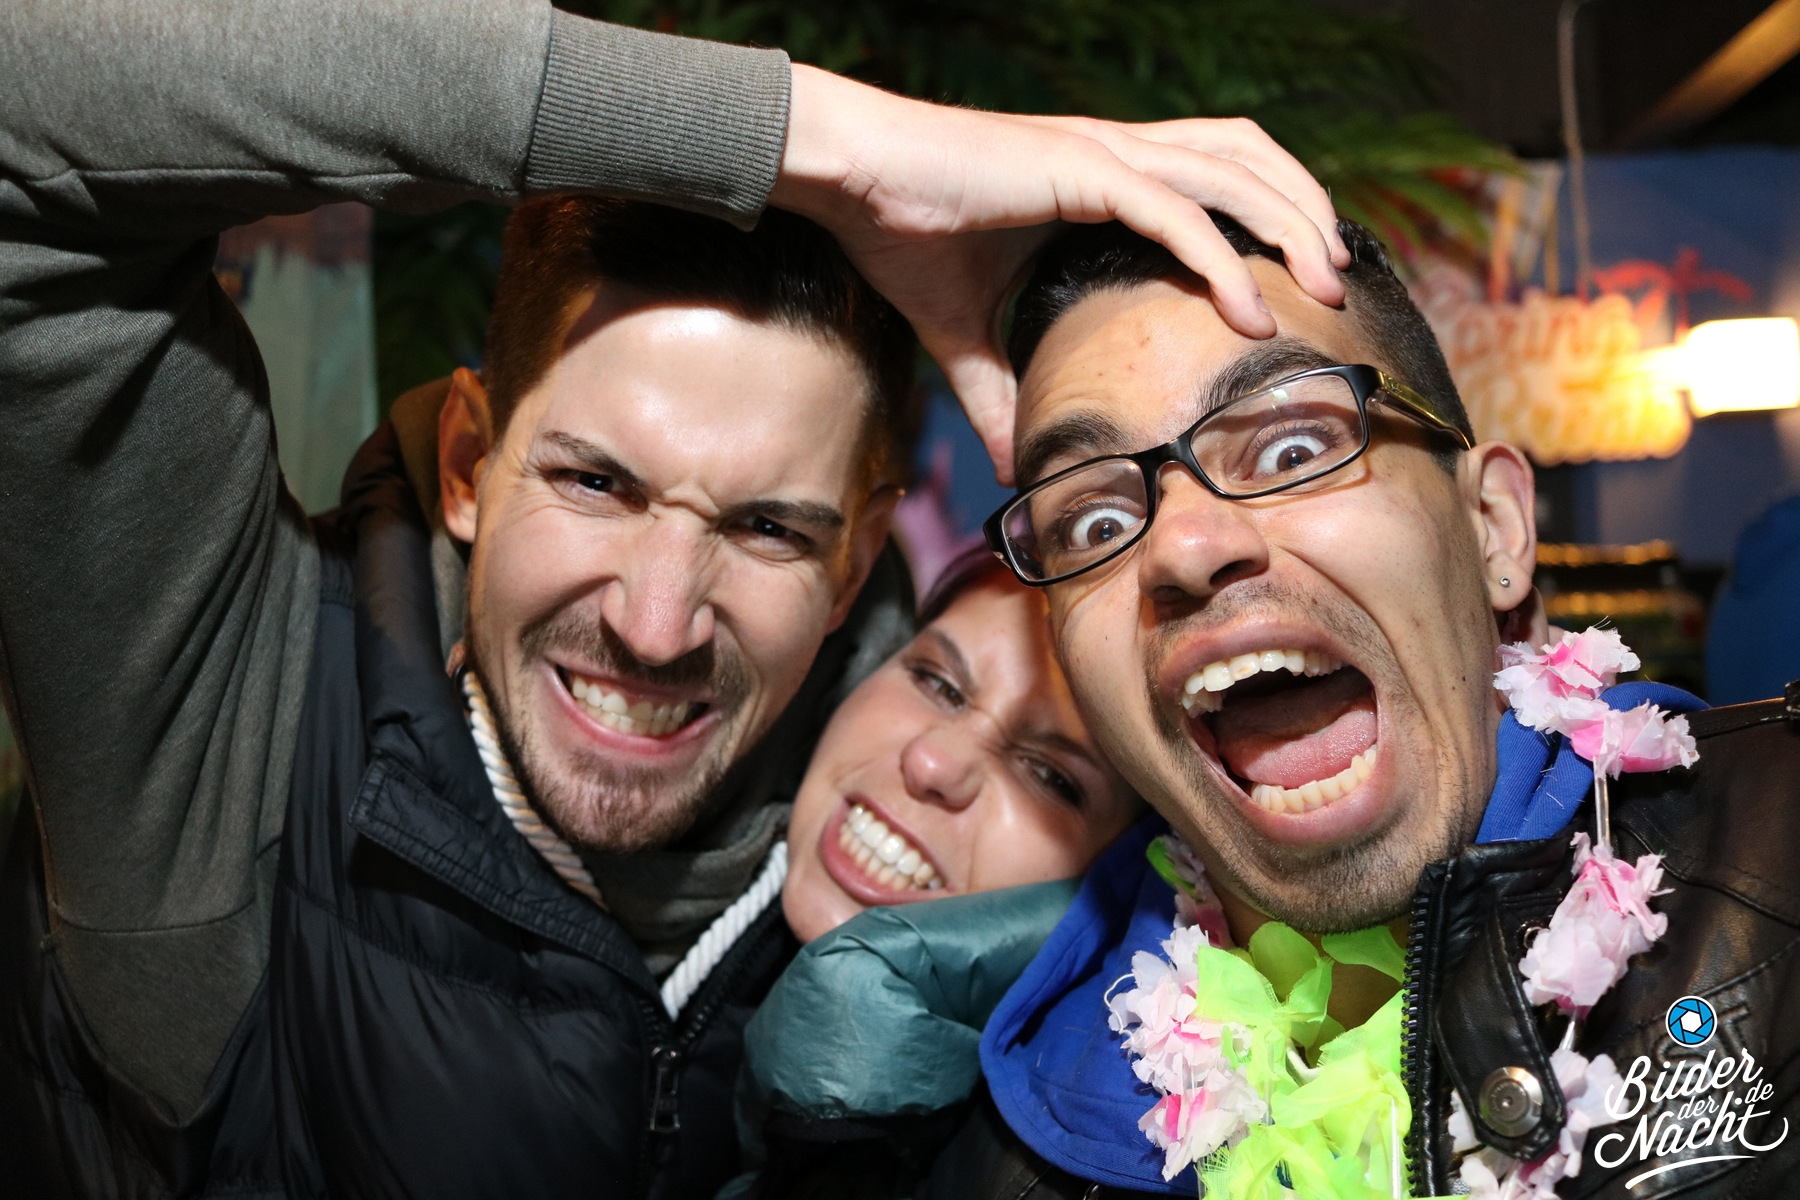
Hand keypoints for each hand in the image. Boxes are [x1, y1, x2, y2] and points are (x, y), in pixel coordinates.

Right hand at [771, 64, 1350, 484]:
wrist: (851, 179)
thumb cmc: (903, 236)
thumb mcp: (963, 337)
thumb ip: (996, 394)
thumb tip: (1012, 468)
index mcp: (1103, 174)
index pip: (1216, 172)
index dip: (1270, 210)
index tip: (1300, 277)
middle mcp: (1117, 152)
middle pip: (1248, 158)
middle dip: (1306, 210)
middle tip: (1341, 280)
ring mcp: (1103, 154)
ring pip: (1232, 174)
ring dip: (1289, 226)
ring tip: (1327, 285)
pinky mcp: (1080, 170)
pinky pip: (1175, 213)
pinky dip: (1220, 260)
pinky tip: (1248, 307)